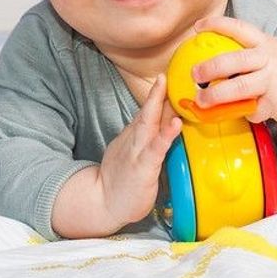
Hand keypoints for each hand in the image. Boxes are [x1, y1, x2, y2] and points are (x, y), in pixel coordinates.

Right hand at [98, 74, 181, 227]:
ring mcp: (137, 152)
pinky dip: (166, 135)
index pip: (146, 112)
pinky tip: (175, 124)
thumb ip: (146, 139)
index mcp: (133, 137)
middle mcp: (134, 141)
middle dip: (155, 92)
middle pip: (145, 112)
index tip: (166, 77)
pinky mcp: (143, 168)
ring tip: (166, 88)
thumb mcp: (133, 154)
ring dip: (156, 105)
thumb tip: (163, 123)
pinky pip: (156, 148)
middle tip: (164, 74)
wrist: (102, 203)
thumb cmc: (122, 180)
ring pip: (148, 124)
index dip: (156, 94)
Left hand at [191, 16, 276, 164]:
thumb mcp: (272, 53)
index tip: (198, 26)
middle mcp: (268, 59)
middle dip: (211, 66)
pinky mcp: (276, 103)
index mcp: (264, 43)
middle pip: (235, 60)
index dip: (217, 25)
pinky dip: (245, 113)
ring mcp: (272, 81)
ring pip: (239, 87)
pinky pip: (252, 109)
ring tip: (201, 100)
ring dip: (217, 95)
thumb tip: (213, 58)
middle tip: (194, 73)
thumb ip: (249, 53)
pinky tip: (245, 112)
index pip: (239, 28)